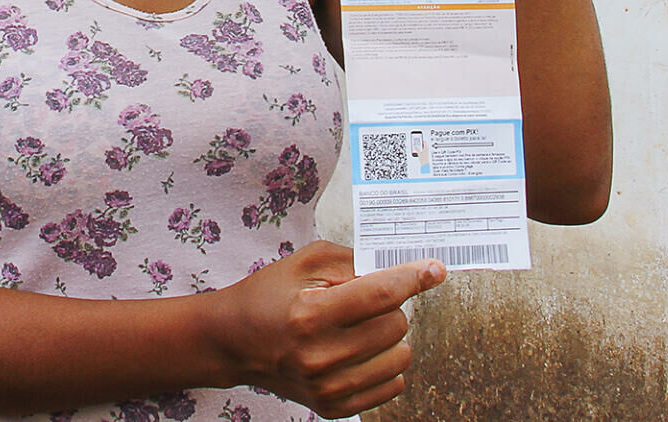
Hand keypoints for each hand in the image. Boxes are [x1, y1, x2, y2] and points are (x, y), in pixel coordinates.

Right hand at [220, 241, 445, 417]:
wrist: (233, 341)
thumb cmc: (269, 296)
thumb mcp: (306, 262)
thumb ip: (355, 261)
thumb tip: (404, 269)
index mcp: (310, 315)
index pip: (380, 294)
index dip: (412, 278)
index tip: (434, 270)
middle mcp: (320, 356)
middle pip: (395, 324)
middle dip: (388, 306)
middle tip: (360, 302)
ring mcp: (328, 387)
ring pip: (400, 356)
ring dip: (389, 337)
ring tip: (359, 328)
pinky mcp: (333, 407)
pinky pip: (393, 385)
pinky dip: (385, 364)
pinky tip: (360, 351)